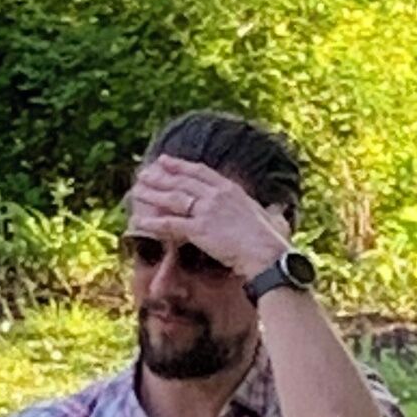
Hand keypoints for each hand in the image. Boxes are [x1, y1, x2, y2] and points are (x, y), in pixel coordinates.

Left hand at [127, 154, 288, 282]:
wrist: (268, 255)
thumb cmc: (273, 241)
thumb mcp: (273, 219)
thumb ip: (272, 212)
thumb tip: (279, 210)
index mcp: (232, 190)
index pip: (201, 172)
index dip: (180, 165)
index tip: (165, 160)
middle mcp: (217, 195)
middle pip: (182, 181)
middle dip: (160, 176)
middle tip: (144, 172)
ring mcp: (207, 211)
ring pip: (173, 198)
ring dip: (152, 193)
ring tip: (136, 190)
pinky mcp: (199, 230)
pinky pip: (171, 224)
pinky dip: (153, 222)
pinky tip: (139, 220)